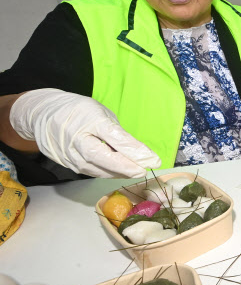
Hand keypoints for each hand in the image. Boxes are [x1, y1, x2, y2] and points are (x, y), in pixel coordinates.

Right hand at [9, 89, 160, 177]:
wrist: (43, 114)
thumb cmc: (79, 111)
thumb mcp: (101, 113)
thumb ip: (117, 133)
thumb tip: (138, 153)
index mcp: (89, 120)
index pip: (116, 138)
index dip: (136, 151)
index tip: (153, 160)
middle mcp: (77, 138)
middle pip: (104, 158)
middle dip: (126, 167)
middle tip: (144, 171)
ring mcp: (68, 153)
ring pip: (97, 169)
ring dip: (119, 172)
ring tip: (136, 171)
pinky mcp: (66, 163)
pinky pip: (90, 171)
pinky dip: (107, 172)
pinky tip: (119, 171)